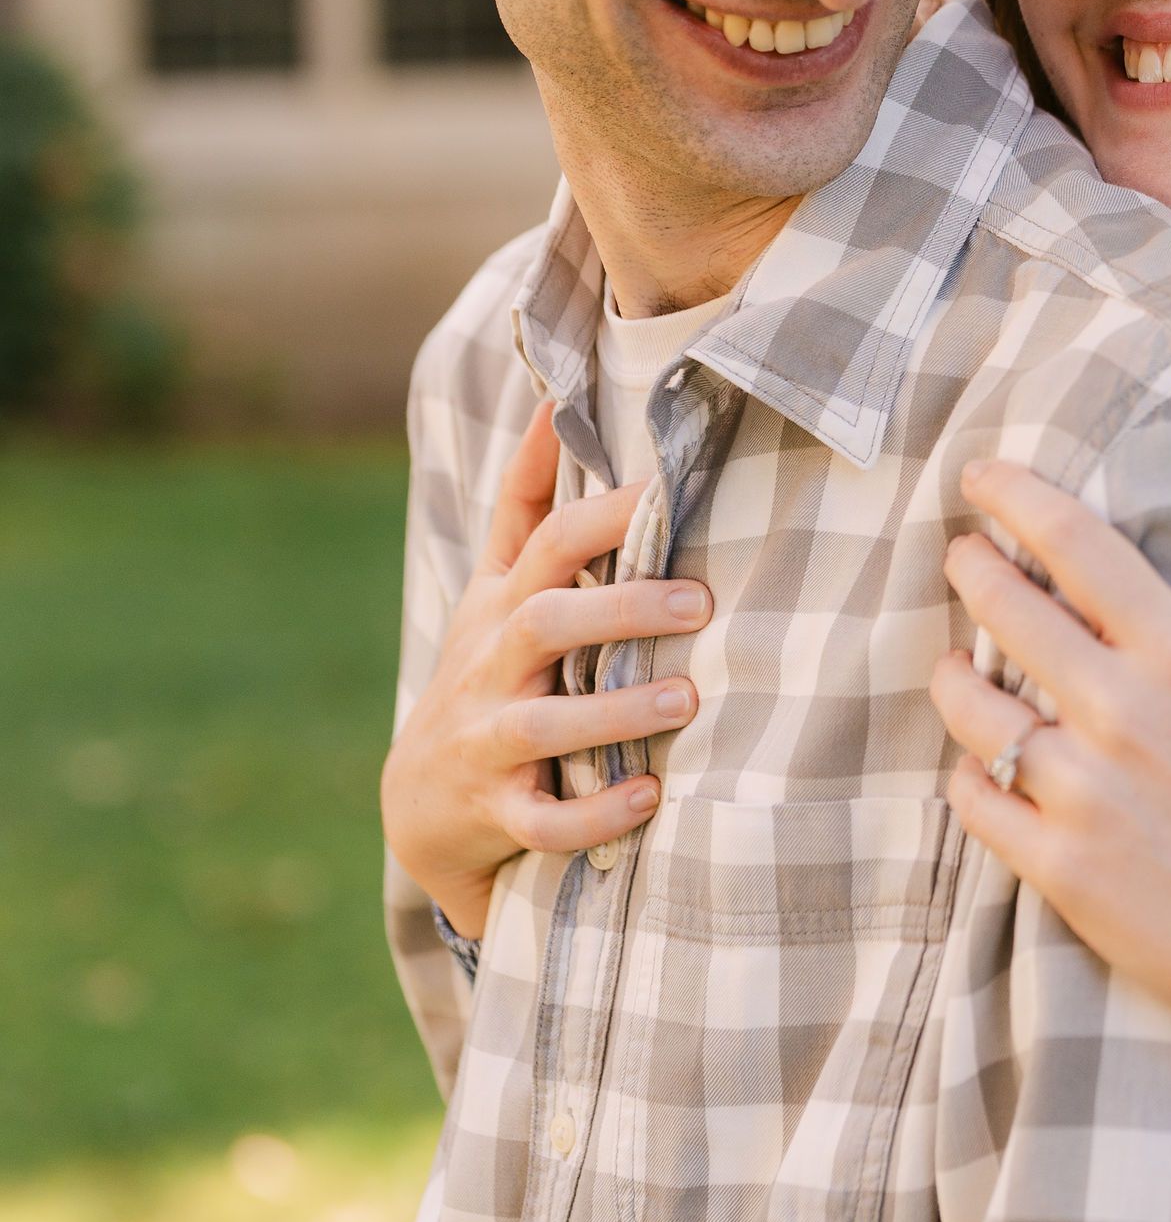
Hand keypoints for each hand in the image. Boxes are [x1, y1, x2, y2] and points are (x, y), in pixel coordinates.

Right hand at [384, 403, 711, 937]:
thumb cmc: (486, 672)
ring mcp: (486, 742)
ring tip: (687, 701)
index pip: (540, 541)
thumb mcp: (496, 587)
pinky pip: (542, 821)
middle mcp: (489, 667)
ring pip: (542, 724)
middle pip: (543, 622)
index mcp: (500, 607)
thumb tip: (554, 399)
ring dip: (614, 712)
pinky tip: (648, 796)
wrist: (420, 806)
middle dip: (619, 609)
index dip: (595, 509)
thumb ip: (527, 503)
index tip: (661, 483)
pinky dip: (593, 814)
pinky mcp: (494, 812)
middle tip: (700, 601)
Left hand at [931, 452, 1170, 1072]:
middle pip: (1006, 610)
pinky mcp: (1056, 867)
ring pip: (973, 707)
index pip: (1074, 546)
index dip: (1015, 496)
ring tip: (955, 662)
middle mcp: (1120, 715)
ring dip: (953, 672)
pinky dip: (969, 773)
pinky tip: (979, 761)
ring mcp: (1080, 795)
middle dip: (971, 567)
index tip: (980, 474)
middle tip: (962, 554)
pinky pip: (975, 800)